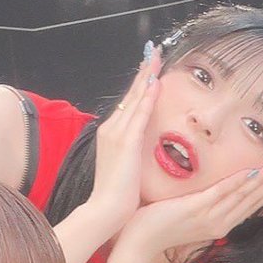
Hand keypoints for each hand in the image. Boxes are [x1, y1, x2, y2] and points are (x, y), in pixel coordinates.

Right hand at [85, 47, 163, 237]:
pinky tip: (155, 84)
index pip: (129, 103)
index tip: (150, 67)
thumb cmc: (118, 194)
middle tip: (155, 52)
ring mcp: (117, 134)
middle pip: (131, 94)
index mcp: (111, 134)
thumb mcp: (125, 166)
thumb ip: (130, 151)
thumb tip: (138, 146)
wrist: (106, 210)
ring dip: (146, 77)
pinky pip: (139, 115)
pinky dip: (147, 98)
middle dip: (144, 72)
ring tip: (156, 58)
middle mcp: (111, 129)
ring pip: (135, 99)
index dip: (140, 84)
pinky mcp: (126, 143)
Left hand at [119, 161, 262, 258]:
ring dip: (262, 181)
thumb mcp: (188, 218)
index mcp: (219, 225)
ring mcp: (209, 216)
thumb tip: (213, 194)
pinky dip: (239, 182)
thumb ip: (204, 207)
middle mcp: (219, 223)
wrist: (140, 241)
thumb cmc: (160, 227)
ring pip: (242, 196)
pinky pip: (222, 193)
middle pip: (251, 201)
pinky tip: (251, 172)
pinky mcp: (197, 208)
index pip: (248, 207)